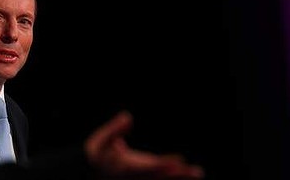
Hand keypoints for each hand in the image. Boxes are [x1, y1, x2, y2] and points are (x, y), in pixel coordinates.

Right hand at [84, 111, 203, 179]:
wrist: (92, 172)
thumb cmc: (97, 154)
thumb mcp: (100, 140)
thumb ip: (114, 129)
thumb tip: (128, 116)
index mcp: (125, 168)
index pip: (146, 168)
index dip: (161, 165)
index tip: (177, 161)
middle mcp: (136, 177)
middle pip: (159, 176)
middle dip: (177, 175)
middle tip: (196, 172)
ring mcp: (141, 178)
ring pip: (162, 179)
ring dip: (180, 177)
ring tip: (198, 173)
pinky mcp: (145, 176)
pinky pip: (161, 178)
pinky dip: (174, 176)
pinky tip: (189, 173)